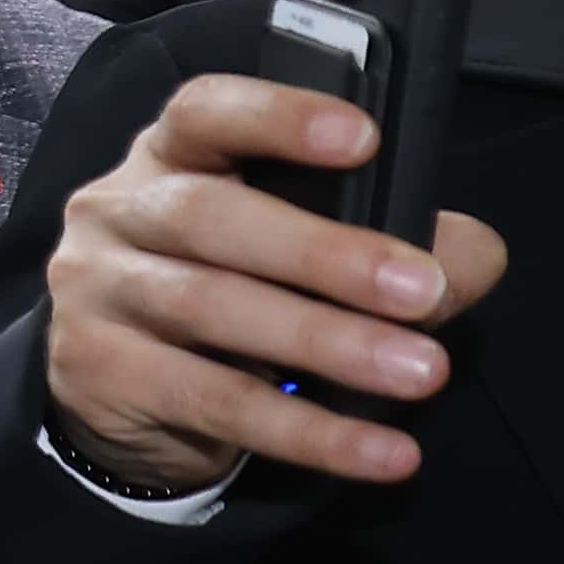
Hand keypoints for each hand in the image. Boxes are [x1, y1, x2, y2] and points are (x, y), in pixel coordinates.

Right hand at [38, 73, 512, 492]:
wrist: (121, 392)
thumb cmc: (230, 292)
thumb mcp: (300, 254)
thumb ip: (388, 240)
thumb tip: (468, 259)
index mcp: (171, 156)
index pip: (206, 111)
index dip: (279, 117)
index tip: (364, 139)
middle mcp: (118, 210)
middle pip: (210, 215)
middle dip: (323, 253)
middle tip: (424, 291)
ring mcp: (95, 290)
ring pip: (211, 308)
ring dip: (328, 343)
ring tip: (418, 374)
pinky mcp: (95, 370)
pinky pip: (213, 401)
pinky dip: (308, 430)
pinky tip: (382, 451)